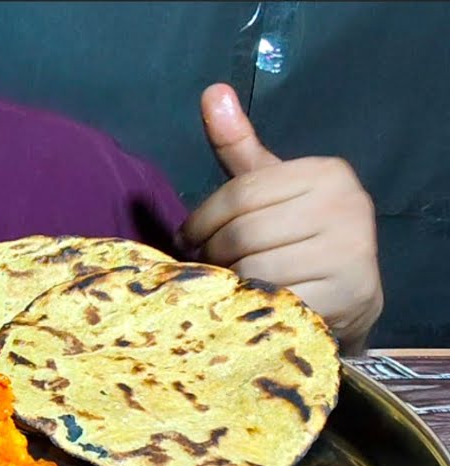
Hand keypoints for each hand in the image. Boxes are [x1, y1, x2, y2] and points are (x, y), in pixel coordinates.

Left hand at [178, 83, 382, 354]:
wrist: (348, 292)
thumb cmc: (297, 232)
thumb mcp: (269, 186)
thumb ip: (238, 145)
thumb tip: (212, 91)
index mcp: (326, 173)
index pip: (239, 194)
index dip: (201, 221)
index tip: (187, 238)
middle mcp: (347, 206)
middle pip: (244, 233)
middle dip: (214, 253)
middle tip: (208, 264)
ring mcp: (351, 252)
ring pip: (254, 268)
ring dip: (230, 280)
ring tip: (229, 280)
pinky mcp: (347, 294)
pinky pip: (274, 298)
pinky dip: (253, 303)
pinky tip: (251, 301)